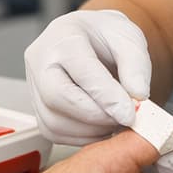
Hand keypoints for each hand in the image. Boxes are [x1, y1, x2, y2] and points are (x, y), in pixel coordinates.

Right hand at [25, 9, 151, 143]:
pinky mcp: (37, 108)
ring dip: (91, 130)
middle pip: (57, 97)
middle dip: (96, 115)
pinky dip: (82, 137)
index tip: (130, 113)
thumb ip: (136, 64)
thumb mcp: (128, 37)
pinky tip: (102, 126)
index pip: (81, 70)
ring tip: (116, 120)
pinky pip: (54, 132)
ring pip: (54, 121)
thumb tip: (137, 94)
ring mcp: (34, 85)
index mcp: (63, 35)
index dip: (107, 96)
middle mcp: (40, 60)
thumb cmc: (107, 36)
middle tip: (125, 118)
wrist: (92, 38)